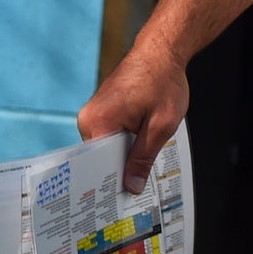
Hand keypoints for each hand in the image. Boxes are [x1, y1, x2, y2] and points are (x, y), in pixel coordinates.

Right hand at [77, 41, 190, 193]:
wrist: (162, 52)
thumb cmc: (164, 82)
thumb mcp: (162, 125)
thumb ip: (143, 156)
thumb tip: (130, 186)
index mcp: (98, 122)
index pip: (96, 164)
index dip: (110, 182)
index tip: (120, 201)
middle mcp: (88, 118)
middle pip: (100, 157)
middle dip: (118, 171)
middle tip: (134, 192)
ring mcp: (93, 113)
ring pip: (106, 147)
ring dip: (123, 156)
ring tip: (138, 172)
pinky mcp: (101, 110)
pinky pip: (110, 135)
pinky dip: (123, 143)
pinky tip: (138, 150)